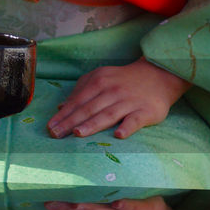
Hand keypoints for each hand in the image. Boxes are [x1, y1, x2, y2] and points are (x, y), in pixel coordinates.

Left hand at [47, 58, 190, 139]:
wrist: (159, 74)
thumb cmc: (124, 80)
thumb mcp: (101, 78)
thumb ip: (81, 90)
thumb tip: (61, 107)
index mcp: (100, 81)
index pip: (78, 100)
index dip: (63, 114)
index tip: (50, 127)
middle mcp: (113, 90)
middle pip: (89, 108)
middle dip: (71, 122)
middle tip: (56, 134)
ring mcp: (130, 101)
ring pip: (109, 114)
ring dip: (93, 124)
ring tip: (78, 133)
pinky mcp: (146, 111)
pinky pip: (135, 120)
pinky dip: (127, 127)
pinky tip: (118, 135)